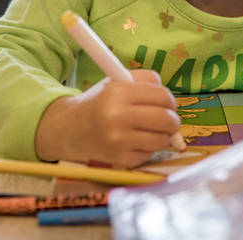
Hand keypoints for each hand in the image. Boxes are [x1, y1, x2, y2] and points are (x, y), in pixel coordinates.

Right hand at [34, 69, 180, 168]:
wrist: (69, 129)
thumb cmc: (99, 102)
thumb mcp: (117, 81)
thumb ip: (147, 82)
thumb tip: (171, 103)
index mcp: (118, 93)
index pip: (163, 97)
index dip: (170, 101)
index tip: (167, 104)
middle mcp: (117, 117)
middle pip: (166, 120)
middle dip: (173, 120)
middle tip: (168, 120)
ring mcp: (119, 142)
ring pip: (162, 139)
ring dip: (162, 135)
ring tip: (151, 130)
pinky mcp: (120, 160)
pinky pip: (149, 154)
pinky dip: (148, 148)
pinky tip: (136, 141)